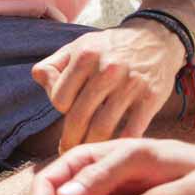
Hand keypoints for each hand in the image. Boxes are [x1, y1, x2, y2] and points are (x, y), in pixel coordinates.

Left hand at [33, 21, 186, 152]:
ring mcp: (130, 85)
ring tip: (87, 154)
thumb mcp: (77, 46)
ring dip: (92, 146)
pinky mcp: (151, 98)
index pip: (59, 98)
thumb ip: (53, 64)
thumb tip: (39, 80)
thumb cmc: (108, 47)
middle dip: (71, 139)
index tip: (66, 115)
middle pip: (79, 117)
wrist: (155, 39)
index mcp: (84, 56)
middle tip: (67, 152)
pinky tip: (114, 151)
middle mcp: (106, 70)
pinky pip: (132, 130)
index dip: (61, 109)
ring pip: (104, 127)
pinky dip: (120, 144)